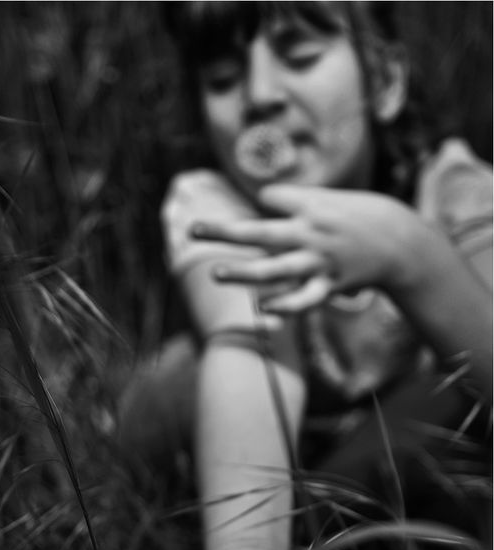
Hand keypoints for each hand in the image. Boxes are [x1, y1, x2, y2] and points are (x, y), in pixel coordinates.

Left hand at [192, 184, 413, 313]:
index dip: (268, 200)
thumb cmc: (359, 217)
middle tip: (192, 230)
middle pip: (260, 231)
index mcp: (311, 205)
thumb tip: (262, 200)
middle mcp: (310, 232)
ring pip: (275, 269)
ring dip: (244, 272)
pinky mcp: (329, 285)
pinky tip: (262, 308)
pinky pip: (302, 299)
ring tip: (216, 273)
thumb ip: (294, 200)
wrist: (401, 243)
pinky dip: (283, 306)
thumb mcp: (329, 198)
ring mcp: (318, 261)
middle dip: (225, 231)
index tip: (273, 204)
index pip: (271, 198)